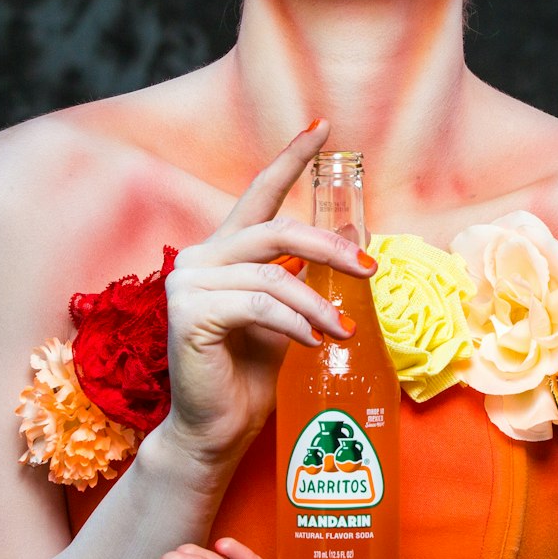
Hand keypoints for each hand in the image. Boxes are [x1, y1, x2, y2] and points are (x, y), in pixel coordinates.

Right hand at [160, 120, 374, 469]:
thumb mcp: (289, 316)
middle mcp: (199, 258)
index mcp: (223, 252)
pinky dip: (295, 323)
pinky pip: (259, 304)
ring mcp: (187, 283)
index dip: (290, 159)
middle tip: (369, 269)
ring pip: (273, 273)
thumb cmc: (250, 376)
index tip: (322, 128)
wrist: (216, 430)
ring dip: (318, 303)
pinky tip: (315, 343)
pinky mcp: (188, 312)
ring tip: (344, 331)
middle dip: (329, 247)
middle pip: (276, 229)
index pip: (259, 194)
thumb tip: (356, 238)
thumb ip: (306, 277)